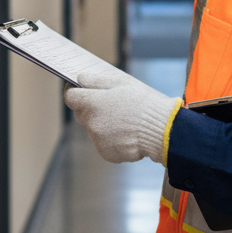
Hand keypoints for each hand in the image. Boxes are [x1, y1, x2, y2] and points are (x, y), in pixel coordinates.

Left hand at [64, 67, 180, 164]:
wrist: (160, 130)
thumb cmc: (142, 102)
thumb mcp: (120, 83)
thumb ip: (95, 80)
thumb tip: (80, 79)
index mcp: (91, 103)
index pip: (70, 97)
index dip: (74, 91)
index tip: (79, 89)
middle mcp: (90, 123)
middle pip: (81, 114)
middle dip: (91, 108)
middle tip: (110, 104)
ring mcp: (97, 140)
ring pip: (94, 129)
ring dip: (103, 124)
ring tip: (125, 120)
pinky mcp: (106, 153)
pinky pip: (103, 143)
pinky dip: (111, 139)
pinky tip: (127, 133)